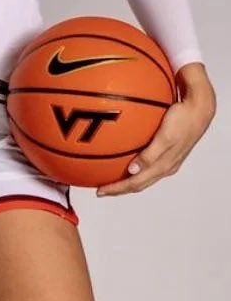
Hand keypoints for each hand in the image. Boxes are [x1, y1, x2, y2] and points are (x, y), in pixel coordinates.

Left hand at [97, 63, 215, 196]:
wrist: (200, 109)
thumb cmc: (183, 120)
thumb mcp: (165, 137)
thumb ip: (150, 155)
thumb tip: (132, 170)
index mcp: (164, 166)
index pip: (136, 183)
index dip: (118, 189)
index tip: (100, 191)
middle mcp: (165, 166)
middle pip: (138, 183)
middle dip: (119, 188)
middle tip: (101, 189)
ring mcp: (167, 159)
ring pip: (143, 174)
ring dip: (126, 178)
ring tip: (110, 176)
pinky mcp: (167, 150)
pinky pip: (147, 162)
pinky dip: (134, 164)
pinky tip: (125, 155)